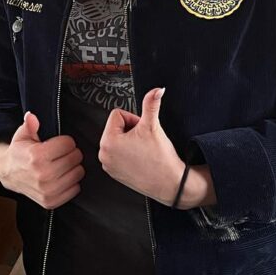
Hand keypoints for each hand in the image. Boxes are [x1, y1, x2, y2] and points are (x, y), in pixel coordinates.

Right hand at [0, 112, 84, 208]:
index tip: (58, 144)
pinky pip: (75, 189)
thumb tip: (31, 116)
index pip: (69, 144)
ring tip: (61, 165)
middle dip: (71, 153)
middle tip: (60, 154)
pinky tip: (61, 177)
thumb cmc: (19, 153)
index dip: (65, 142)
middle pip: (75, 158)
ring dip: (73, 168)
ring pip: (78, 173)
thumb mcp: (22, 135)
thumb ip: (29, 125)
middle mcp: (43, 175)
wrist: (8, 174)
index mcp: (37, 156)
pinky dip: (71, 183)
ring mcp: (47, 190)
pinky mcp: (51, 201)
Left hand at [99, 88, 214, 208]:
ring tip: (143, 152)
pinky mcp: (114, 173)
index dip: (134, 119)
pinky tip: (140, 160)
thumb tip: (156, 90)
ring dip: (130, 142)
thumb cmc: (161, 159)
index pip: (117, 115)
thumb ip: (151, 103)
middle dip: (131, 131)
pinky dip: (129, 154)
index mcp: (108, 141)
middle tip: (144, 143)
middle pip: (116, 127)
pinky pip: (119, 154)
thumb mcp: (153, 126)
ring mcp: (108, 165)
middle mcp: (103, 154)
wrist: (171, 184)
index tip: (143, 132)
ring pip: (118, 140)